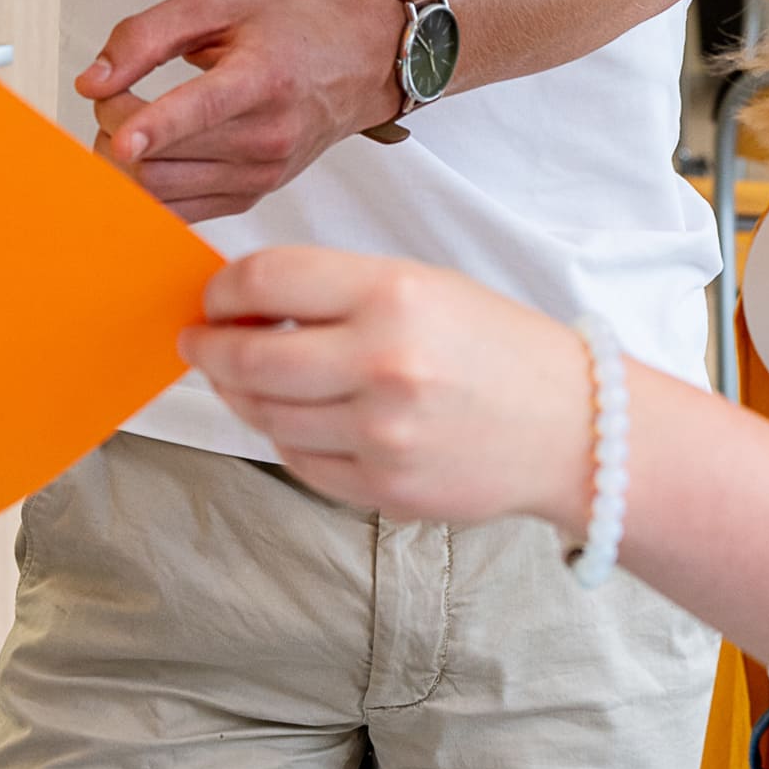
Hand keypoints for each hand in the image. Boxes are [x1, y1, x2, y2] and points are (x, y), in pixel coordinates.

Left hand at [78, 0, 404, 223]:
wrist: (355, 67)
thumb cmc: (291, 32)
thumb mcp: (217, 5)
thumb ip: (146, 34)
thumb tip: (94, 81)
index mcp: (263, 77)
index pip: (204, 108)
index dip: (156, 125)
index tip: (121, 138)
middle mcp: (267, 134)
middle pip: (161, 158)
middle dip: (111, 128)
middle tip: (112, 97)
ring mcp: (260, 175)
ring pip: (159, 191)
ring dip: (121, 160)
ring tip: (131, 124)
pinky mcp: (249, 199)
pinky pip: (174, 211)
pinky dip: (144, 185)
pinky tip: (147, 153)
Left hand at [181, 248, 595, 529]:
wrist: (569, 426)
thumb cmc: (494, 346)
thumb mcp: (422, 286)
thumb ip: (335, 292)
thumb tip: (244, 305)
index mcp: (393, 293)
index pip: (267, 280)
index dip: (222, 290)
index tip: (213, 299)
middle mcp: (383, 362)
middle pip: (250, 357)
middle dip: (210, 348)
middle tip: (200, 341)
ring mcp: (382, 433)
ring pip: (267, 414)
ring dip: (242, 394)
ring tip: (245, 377)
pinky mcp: (383, 487)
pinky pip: (300, 461)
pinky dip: (285, 436)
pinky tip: (298, 416)